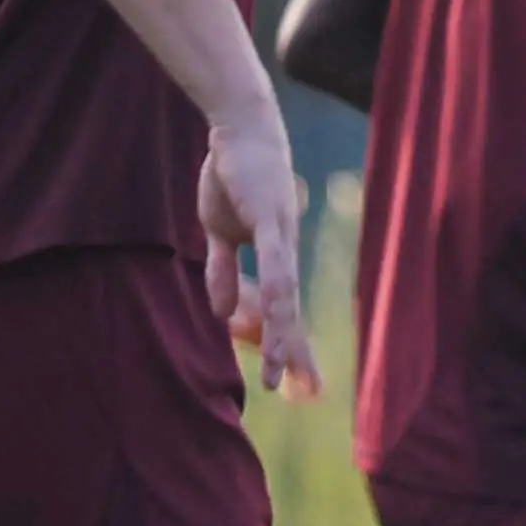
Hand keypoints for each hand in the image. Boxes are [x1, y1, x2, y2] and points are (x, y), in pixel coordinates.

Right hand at [197, 111, 315, 397]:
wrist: (238, 131)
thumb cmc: (233, 177)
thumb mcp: (219, 232)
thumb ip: (222, 269)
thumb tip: (222, 311)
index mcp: (274, 256)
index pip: (285, 309)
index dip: (290, 345)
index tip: (298, 383)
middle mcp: (286, 252)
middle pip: (293, 312)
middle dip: (298, 354)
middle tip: (306, 395)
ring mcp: (281, 235)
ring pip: (286, 295)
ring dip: (283, 335)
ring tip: (279, 372)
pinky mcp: (270, 217)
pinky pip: (273, 260)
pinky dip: (273, 287)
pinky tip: (276, 313)